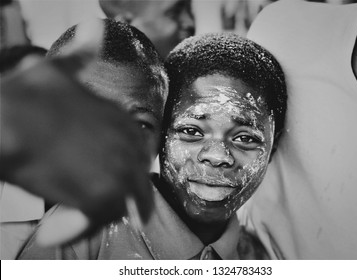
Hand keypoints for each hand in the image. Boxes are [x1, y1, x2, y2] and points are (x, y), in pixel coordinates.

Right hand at [0, 19, 152, 244]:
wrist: (9, 119)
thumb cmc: (28, 96)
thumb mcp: (60, 69)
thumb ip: (82, 57)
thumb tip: (96, 30)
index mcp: (124, 122)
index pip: (136, 154)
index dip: (121, 169)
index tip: (106, 176)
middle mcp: (130, 147)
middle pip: (134, 181)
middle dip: (116, 193)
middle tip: (85, 200)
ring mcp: (122, 172)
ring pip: (121, 203)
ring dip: (93, 213)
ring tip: (64, 217)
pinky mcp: (104, 196)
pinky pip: (100, 220)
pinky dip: (77, 227)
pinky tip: (53, 229)